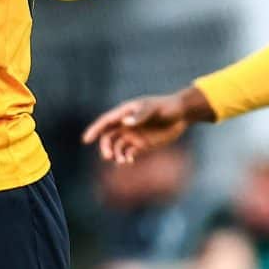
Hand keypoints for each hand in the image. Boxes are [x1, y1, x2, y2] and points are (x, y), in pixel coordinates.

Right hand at [82, 88, 205, 163]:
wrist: (181, 114)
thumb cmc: (167, 106)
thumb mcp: (154, 108)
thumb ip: (140, 115)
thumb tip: (125, 123)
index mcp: (125, 113)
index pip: (105, 122)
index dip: (94, 130)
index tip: (86, 140)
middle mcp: (126, 125)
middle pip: (108, 137)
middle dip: (105, 147)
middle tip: (109, 156)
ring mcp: (133, 135)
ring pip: (117, 147)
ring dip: (116, 155)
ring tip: (122, 161)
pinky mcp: (142, 145)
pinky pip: (128, 153)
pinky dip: (126, 158)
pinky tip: (129, 161)